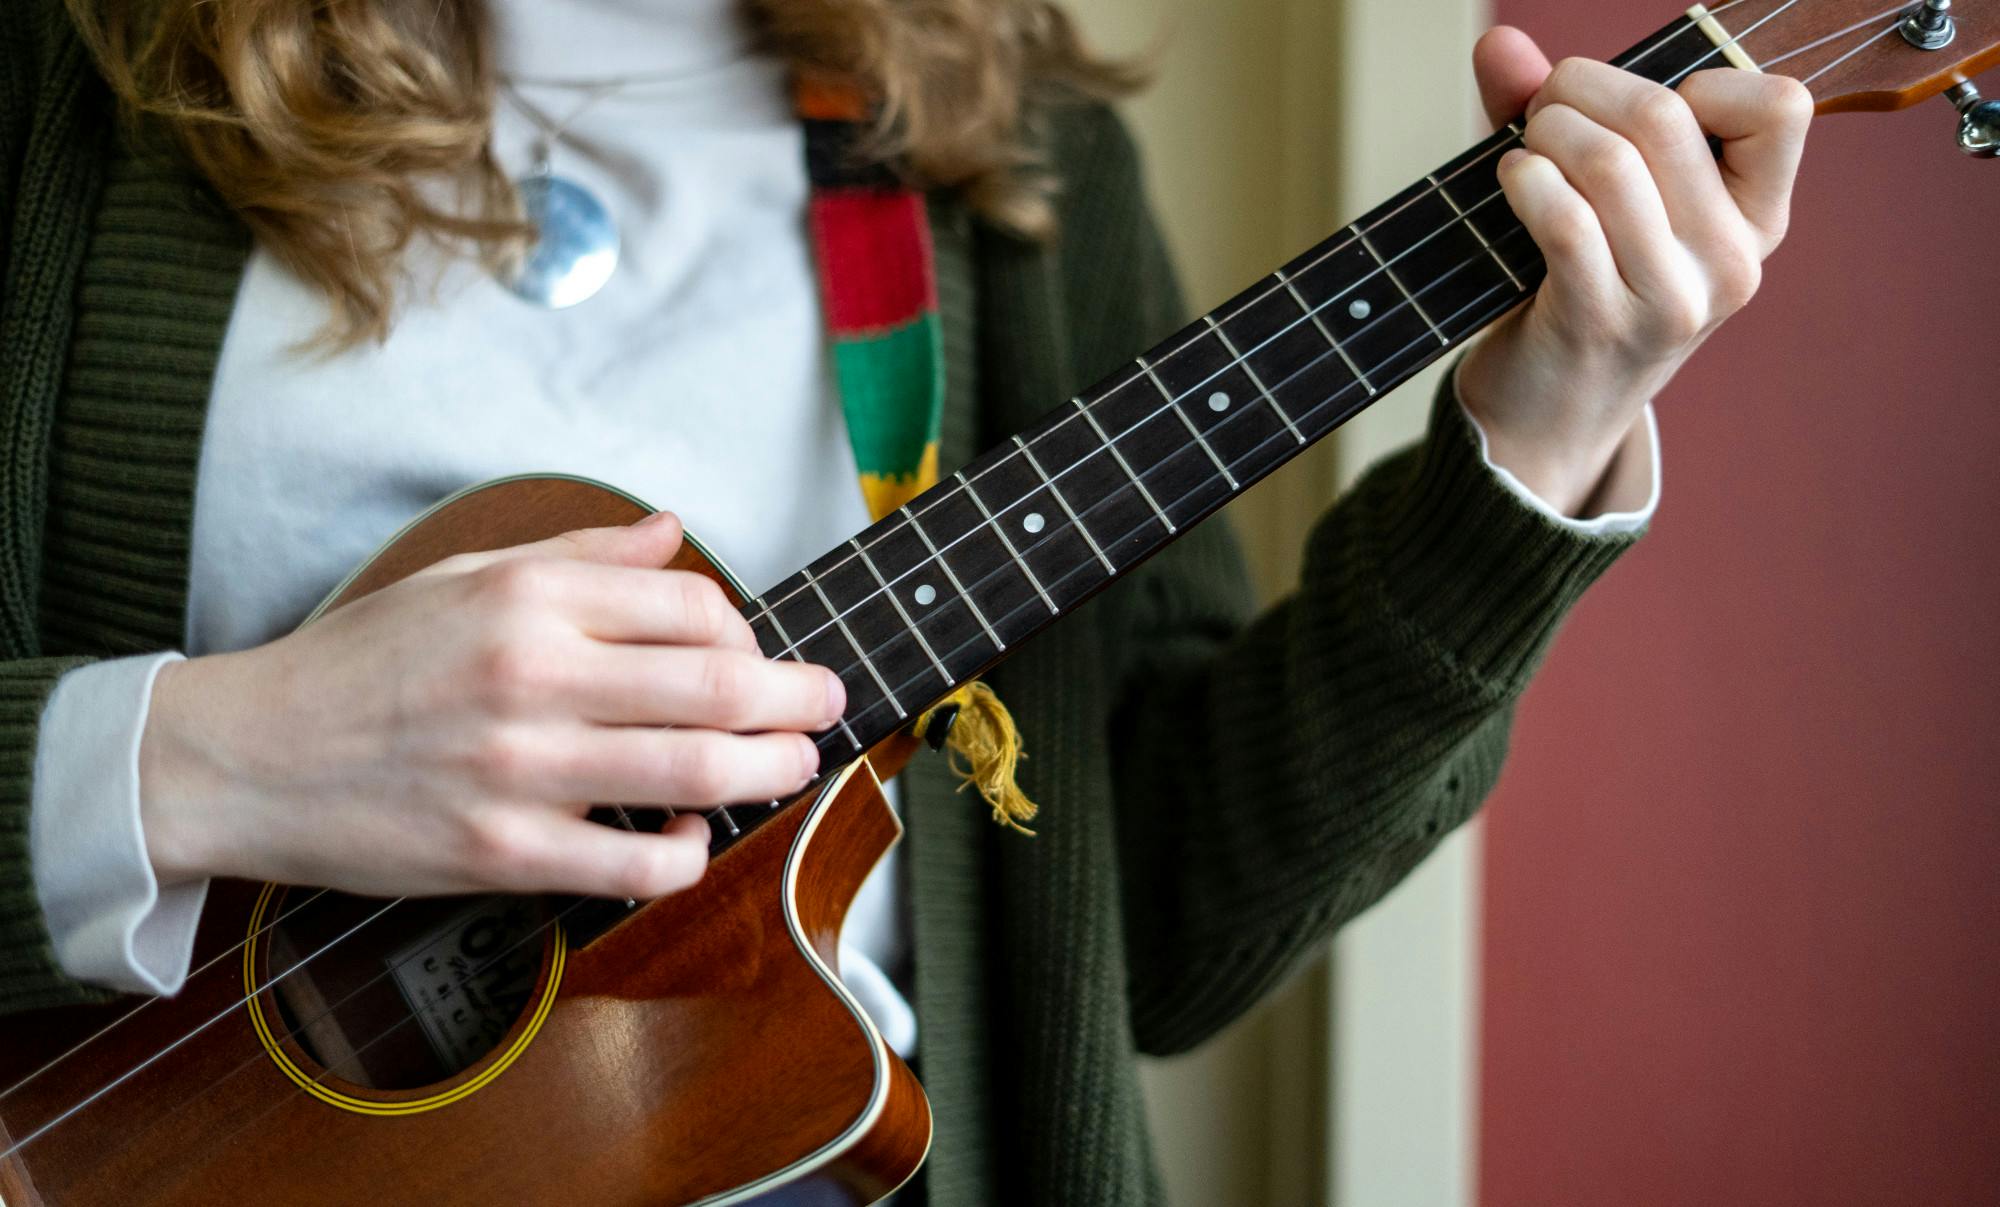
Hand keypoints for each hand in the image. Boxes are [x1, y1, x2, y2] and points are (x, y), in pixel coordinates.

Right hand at [138, 511, 844, 900]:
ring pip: (694, 771)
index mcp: (527, 597)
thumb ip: (581, 556)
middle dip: (796, 699)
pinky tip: (689, 838)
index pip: (691, 605)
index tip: (755, 651)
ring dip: (767, 771)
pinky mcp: (500, 852)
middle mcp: (532, 673)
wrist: (248, 755)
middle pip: (716, 684)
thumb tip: (672, 533)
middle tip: (824, 706)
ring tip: (789, 766)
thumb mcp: (463, 577)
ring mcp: (519, 768)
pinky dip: (685, 854)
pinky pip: (634, 864)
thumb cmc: (361, 663)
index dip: (748, 629)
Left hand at [1457, 27, 1812, 513]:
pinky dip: (1525, 181)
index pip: (1784, 107)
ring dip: (1546, 135)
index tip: (1638, 108)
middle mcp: (1729, 262)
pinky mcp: (1600, 322)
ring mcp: (1670, 299)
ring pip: (1611, 162)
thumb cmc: (1576, 287)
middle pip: (1668, 116)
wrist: (1548, 415)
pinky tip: (1511, 184)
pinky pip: (1564, 217)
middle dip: (1583, 90)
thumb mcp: (1601, 199)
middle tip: (1543, 111)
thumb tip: (1498, 43)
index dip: (1702, 80)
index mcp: (1755, 220)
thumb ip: (1560, 111)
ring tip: (1524, 152)